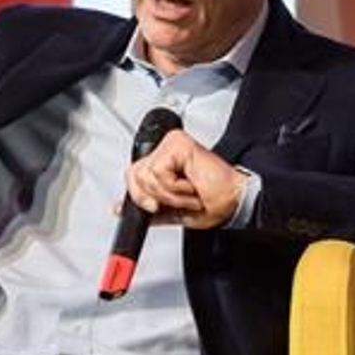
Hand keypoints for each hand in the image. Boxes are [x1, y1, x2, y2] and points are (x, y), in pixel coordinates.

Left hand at [124, 129, 244, 229]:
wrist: (234, 201)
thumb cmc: (212, 202)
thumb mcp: (171, 211)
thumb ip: (147, 209)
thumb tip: (120, 208)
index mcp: (161, 164)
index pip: (132, 175)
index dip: (138, 195)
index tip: (154, 207)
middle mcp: (164, 151)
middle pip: (134, 175)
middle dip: (156, 197)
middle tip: (179, 199)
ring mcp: (170, 144)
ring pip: (146, 175)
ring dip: (170, 194)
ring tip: (188, 192)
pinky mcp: (177, 143)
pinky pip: (159, 171)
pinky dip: (175, 187)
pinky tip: (191, 184)